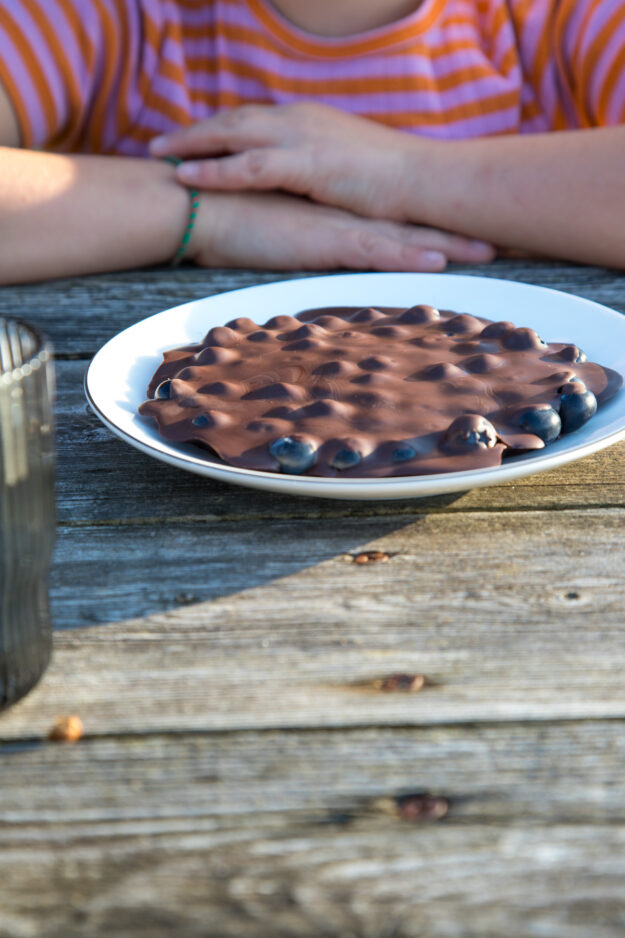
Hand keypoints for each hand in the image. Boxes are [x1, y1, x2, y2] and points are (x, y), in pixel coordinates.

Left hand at [150, 102, 442, 222]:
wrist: (427, 179)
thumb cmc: (397, 181)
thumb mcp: (351, 167)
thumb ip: (323, 169)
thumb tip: (309, 183)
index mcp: (311, 122)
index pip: (256, 121)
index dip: (222, 130)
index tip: (194, 139)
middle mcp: (300, 121)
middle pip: (235, 120)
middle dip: (196, 131)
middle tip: (161, 142)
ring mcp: (302, 139)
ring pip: (233, 135)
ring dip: (194, 144)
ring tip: (161, 154)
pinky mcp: (306, 164)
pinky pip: (248, 166)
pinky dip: (215, 169)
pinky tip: (188, 177)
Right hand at [187, 190, 494, 270]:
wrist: (201, 204)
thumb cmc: (234, 223)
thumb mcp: (282, 238)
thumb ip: (307, 248)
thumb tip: (320, 264)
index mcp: (339, 217)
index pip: (396, 223)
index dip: (433, 230)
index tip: (469, 238)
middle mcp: (347, 217)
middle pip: (413, 226)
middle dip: (458, 234)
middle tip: (503, 242)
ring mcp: (338, 226)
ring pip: (404, 237)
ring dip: (448, 244)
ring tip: (491, 252)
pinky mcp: (322, 239)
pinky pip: (373, 250)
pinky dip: (407, 255)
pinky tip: (438, 261)